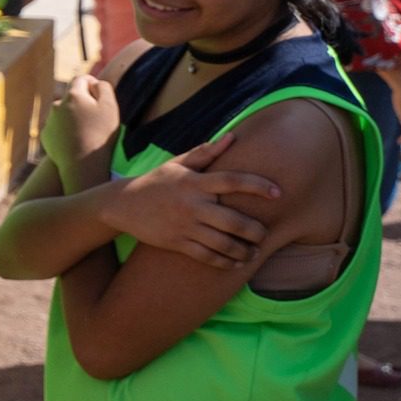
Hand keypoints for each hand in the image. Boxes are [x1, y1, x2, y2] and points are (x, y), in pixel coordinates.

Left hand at [40, 74, 119, 184]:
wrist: (83, 164)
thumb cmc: (100, 134)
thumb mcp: (110, 107)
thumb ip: (104, 88)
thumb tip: (95, 82)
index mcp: (72, 95)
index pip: (81, 80)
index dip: (91, 83)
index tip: (98, 91)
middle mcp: (56, 105)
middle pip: (71, 97)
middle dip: (82, 101)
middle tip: (95, 114)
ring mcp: (49, 121)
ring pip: (63, 113)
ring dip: (73, 116)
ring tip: (87, 130)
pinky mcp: (46, 136)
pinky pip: (57, 128)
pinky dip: (65, 130)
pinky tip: (76, 140)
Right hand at [98, 134, 282, 268]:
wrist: (122, 204)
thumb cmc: (156, 182)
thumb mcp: (177, 164)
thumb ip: (206, 153)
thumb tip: (233, 137)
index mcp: (194, 182)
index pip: (232, 181)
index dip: (258, 185)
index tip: (278, 192)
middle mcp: (191, 204)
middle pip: (233, 220)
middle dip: (256, 231)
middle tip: (264, 234)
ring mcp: (184, 225)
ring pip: (223, 243)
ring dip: (244, 251)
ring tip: (253, 252)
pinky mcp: (176, 242)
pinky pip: (207, 256)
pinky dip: (225, 262)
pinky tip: (235, 263)